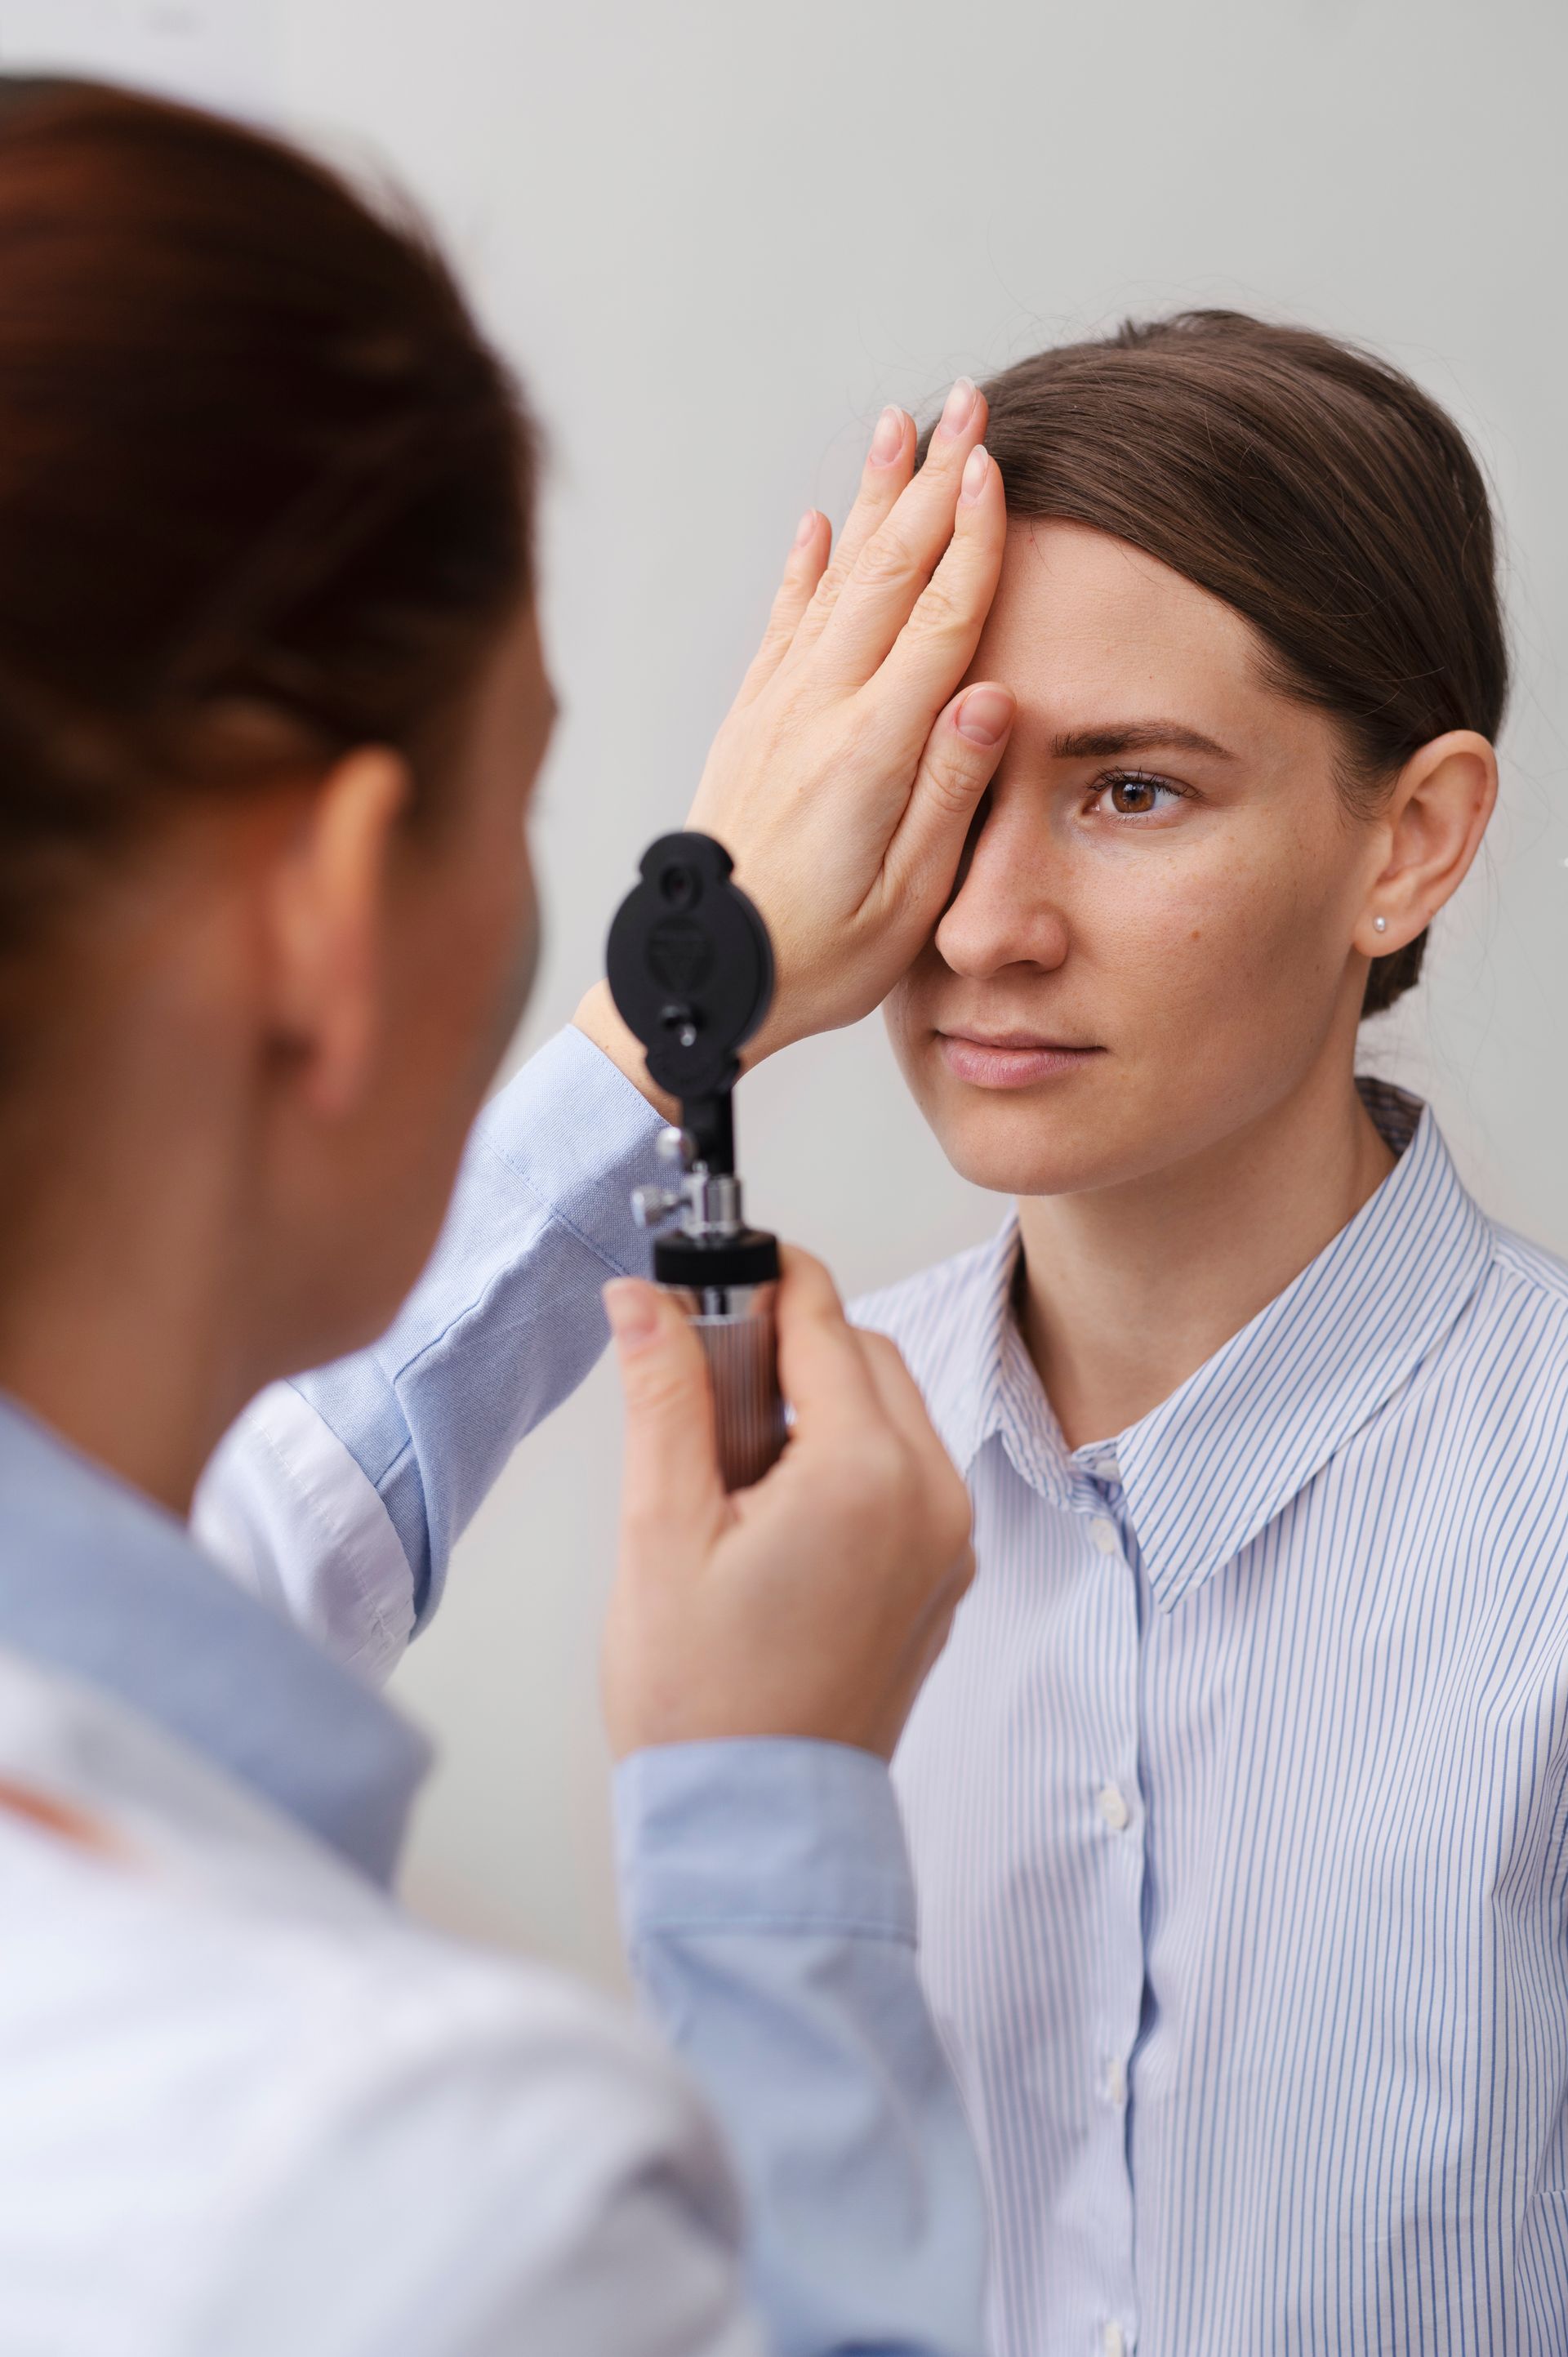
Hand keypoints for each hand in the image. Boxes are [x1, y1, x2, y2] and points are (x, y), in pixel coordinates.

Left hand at [576, 380, 1013, 1094]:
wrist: (701, 984)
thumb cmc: (816, 958)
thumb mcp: (905, 900)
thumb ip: (950, 792)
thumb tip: (991, 693)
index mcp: (872, 752)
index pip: (938, 621)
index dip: (972, 539)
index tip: (996, 463)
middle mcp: (818, 711)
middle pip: (888, 573)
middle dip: (932, 481)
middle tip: (968, 400)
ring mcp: (777, 710)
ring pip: (836, 579)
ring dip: (872, 496)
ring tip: (899, 424)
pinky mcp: (750, 724)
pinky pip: (783, 625)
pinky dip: (805, 566)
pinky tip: (821, 523)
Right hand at [600, 1248, 973, 1761]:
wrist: (756, 1824)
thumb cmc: (704, 1701)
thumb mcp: (661, 1528)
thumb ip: (664, 1396)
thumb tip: (645, 1298)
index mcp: (867, 1474)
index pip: (822, 1317)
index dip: (758, 1282)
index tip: (706, 1275)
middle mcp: (931, 1498)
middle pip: (864, 1354)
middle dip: (787, 1344)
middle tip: (702, 1384)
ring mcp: (948, 1542)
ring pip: (890, 1409)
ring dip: (820, 1400)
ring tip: (732, 1462)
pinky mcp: (943, 1577)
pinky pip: (906, 1473)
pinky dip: (849, 1458)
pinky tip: (775, 1505)